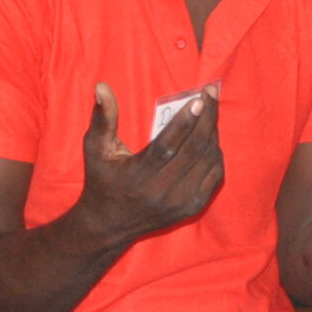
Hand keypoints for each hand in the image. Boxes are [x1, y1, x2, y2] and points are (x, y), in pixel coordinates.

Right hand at [75, 83, 223, 244]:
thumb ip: (102, 118)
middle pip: (194, 150)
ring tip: (210, 110)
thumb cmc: (102, 180)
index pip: (167, 146)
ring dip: (212, 132)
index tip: (199, 99)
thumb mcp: (95, 149)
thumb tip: (101, 87)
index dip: (185, 122)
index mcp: (138, 175)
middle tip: (211, 92)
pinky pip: (214, 175)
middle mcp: (161, 191)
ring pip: (208, 160)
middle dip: (207, 117)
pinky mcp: (192, 208)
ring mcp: (180, 202)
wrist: (110, 224)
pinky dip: (215, 154)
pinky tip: (211, 137)